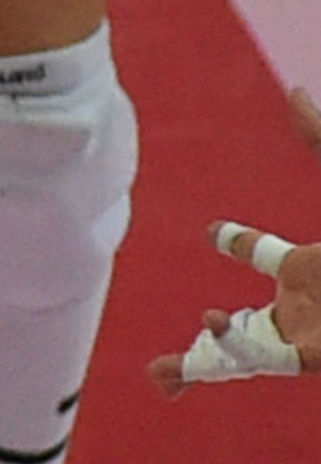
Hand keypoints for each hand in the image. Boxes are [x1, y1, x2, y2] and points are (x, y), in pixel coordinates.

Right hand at [152, 84, 320, 387]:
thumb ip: (318, 137)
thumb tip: (293, 89)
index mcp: (305, 268)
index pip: (263, 258)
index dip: (238, 242)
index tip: (213, 231)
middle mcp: (300, 306)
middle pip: (241, 326)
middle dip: (202, 343)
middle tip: (161, 362)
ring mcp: (303, 333)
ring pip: (242, 355)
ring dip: (199, 364)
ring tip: (159, 374)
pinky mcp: (314, 354)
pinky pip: (263, 359)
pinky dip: (231, 350)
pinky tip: (210, 326)